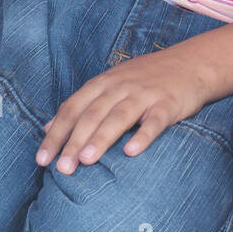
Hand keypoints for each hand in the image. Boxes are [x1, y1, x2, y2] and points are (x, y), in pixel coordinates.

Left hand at [35, 46, 209, 171]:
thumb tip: (48, 128)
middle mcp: (121, 86)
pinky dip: (143, 136)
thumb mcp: (111, 84)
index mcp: (103, 83)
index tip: (42, 160)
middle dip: (75, 141)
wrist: (190, 63)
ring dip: (101, 138)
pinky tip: (131, 152)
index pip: (73, 108)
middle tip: (62, 168)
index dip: (56, 133)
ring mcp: (144, 94)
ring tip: (87, 160)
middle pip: (93, 114)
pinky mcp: (168, 104)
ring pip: (119, 116)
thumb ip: (82, 104)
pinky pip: (154, 121)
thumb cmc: (145, 78)